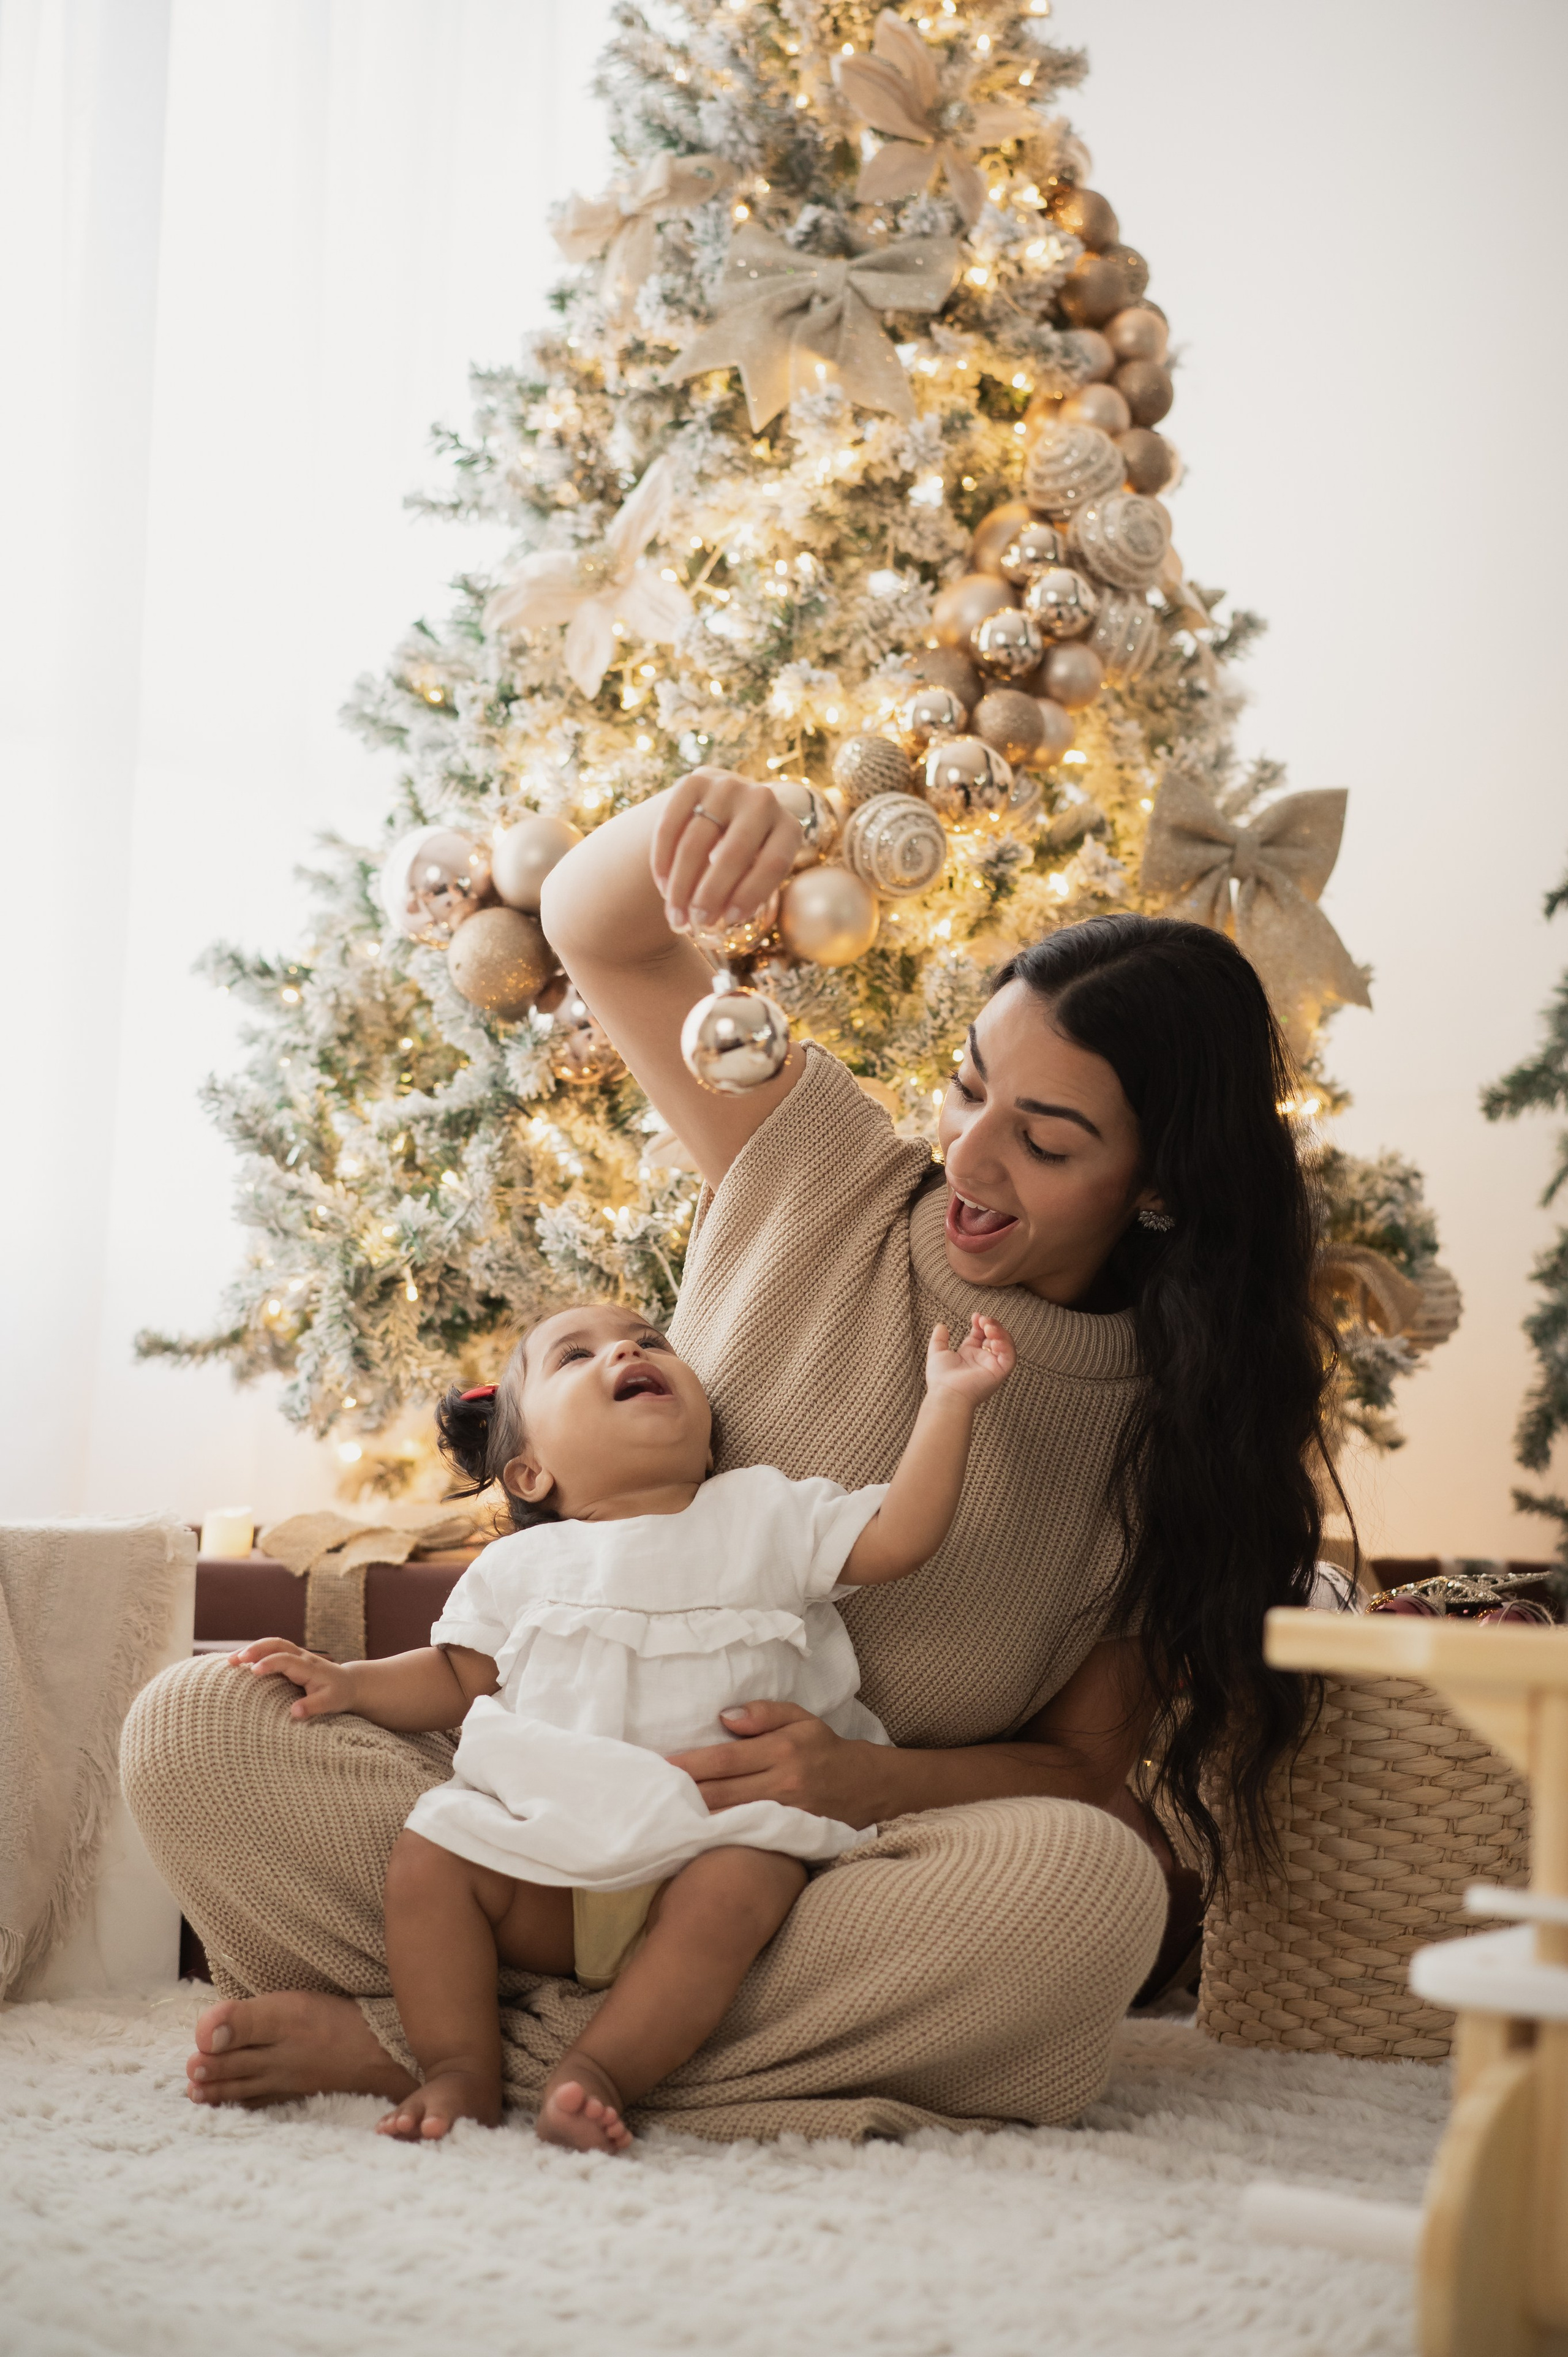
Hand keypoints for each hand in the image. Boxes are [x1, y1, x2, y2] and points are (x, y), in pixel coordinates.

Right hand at [229, 1636, 360, 1721]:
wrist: (348, 1683)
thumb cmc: (338, 1694)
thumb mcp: (331, 1702)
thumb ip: (313, 1706)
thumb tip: (294, 1712)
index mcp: (310, 1667)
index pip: (287, 1659)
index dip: (270, 1663)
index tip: (253, 1671)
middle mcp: (302, 1657)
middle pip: (277, 1644)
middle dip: (255, 1649)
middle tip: (234, 1660)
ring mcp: (296, 1655)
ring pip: (272, 1644)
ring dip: (252, 1649)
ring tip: (230, 1660)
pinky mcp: (291, 1658)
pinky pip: (272, 1650)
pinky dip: (255, 1653)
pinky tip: (239, 1662)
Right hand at [650, 768, 802, 935]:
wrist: (728, 809)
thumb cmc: (749, 856)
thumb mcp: (761, 870)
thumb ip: (751, 892)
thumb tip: (720, 920)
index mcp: (789, 827)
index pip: (772, 864)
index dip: (749, 896)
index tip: (727, 921)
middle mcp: (762, 800)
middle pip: (732, 854)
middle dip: (709, 894)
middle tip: (694, 922)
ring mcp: (727, 786)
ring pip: (695, 842)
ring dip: (681, 885)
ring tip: (675, 915)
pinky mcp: (694, 780)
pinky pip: (670, 825)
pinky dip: (662, 859)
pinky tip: (662, 886)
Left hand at [666, 1701, 888, 1825]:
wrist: (866, 1788)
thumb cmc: (824, 1748)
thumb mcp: (802, 1718)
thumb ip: (765, 1713)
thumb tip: (725, 1716)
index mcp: (782, 1750)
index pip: (726, 1759)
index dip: (691, 1765)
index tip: (660, 1766)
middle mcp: (783, 1785)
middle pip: (722, 1793)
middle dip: (684, 1795)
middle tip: (650, 1794)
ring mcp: (785, 1817)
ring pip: (731, 1820)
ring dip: (696, 1819)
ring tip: (664, 1815)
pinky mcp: (788, 1838)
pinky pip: (747, 1838)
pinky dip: (720, 1838)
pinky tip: (695, 1837)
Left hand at [925, 1314, 1015, 1406]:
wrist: (946, 1393)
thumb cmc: (940, 1379)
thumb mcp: (938, 1353)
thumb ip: (939, 1339)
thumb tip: (941, 1326)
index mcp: (971, 1354)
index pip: (982, 1334)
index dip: (981, 1323)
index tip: (975, 1316)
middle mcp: (983, 1360)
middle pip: (996, 1337)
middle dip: (992, 1325)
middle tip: (983, 1320)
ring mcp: (993, 1366)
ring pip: (1006, 1345)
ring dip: (1000, 1333)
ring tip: (988, 1327)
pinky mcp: (999, 1373)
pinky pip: (1010, 1357)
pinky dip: (1005, 1346)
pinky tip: (994, 1340)